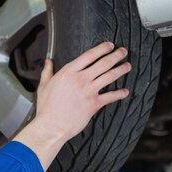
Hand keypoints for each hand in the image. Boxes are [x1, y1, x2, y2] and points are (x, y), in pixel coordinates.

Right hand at [14, 42, 130, 168]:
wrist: (51, 125)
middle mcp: (81, 79)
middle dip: (116, 56)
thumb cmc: (46, 107)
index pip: (89, 55)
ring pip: (110, 76)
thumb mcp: (43, 86)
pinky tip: (125, 91)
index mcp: (68, 72)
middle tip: (123, 52)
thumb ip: (47, 71)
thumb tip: (48, 61)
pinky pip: (111, 96)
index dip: (102, 48)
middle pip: (103, 63)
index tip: (109, 45)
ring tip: (127, 66)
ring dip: (121, 70)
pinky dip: (120, 93)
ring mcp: (89, 91)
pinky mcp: (94, 104)